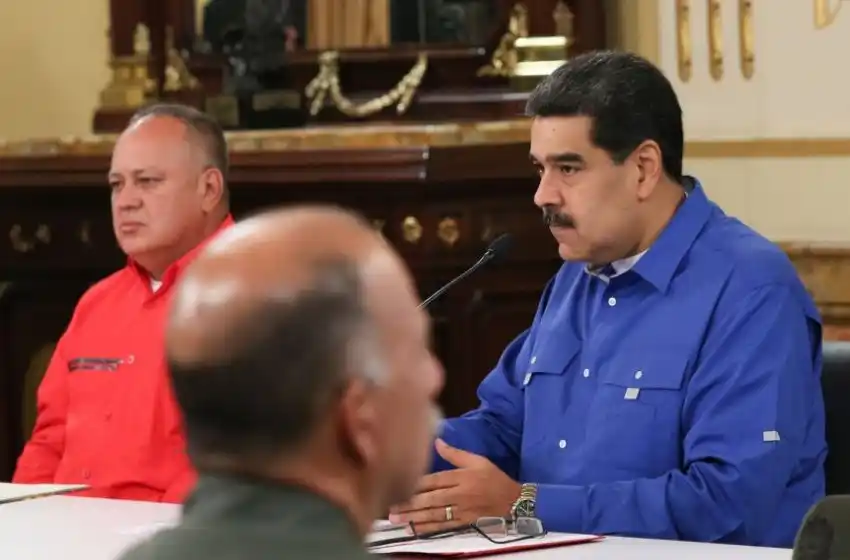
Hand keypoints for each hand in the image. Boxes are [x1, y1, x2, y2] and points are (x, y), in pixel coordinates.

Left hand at [388, 439, 520, 532]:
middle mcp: (458, 494)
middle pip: (430, 500)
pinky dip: (428, 528)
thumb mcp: (477, 460)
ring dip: (414, 518)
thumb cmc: (493, 477)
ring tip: (396, 520)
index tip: (397, 483)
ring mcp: (460, 510)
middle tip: (390, 508)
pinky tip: (414, 529)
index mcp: (461, 477)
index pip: (434, 480)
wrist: (513, 500)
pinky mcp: (463, 521)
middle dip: (409, 504)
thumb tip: (437, 441)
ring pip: (434, 515)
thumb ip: (455, 453)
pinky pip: (443, 526)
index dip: (416, 484)